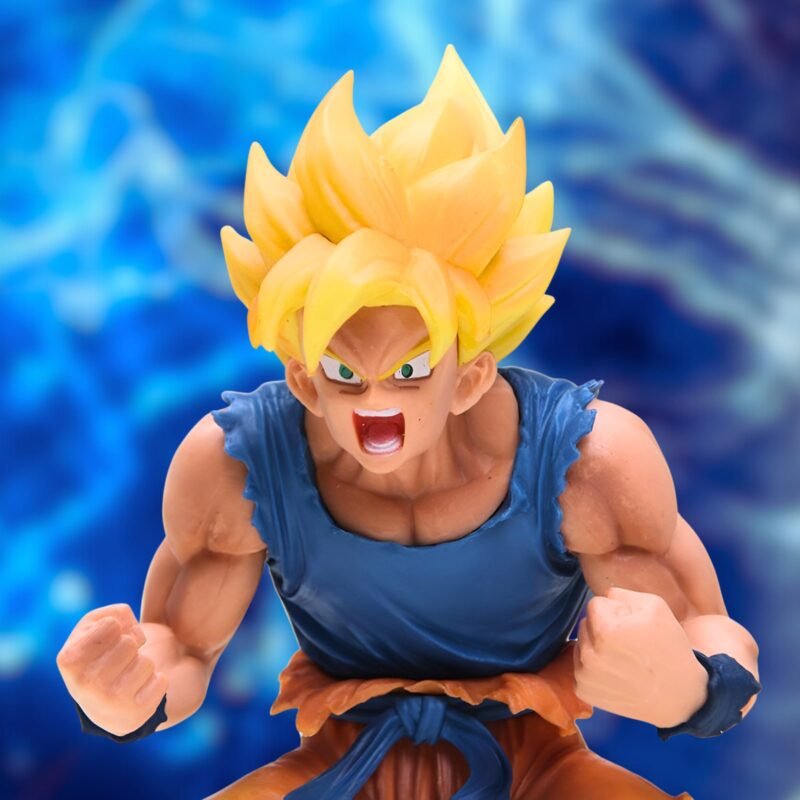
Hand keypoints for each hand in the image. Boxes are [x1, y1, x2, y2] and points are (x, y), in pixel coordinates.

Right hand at [57, 604, 167, 735]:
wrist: (103, 705)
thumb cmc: (98, 654)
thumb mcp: (94, 626)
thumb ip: (114, 614)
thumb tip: (136, 634)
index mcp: (69, 659)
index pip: (111, 624)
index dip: (115, 627)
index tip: (107, 641)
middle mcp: (85, 684)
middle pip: (130, 643)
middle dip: (130, 647)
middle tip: (119, 660)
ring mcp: (109, 702)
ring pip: (147, 662)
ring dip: (142, 664)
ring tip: (127, 675)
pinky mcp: (134, 714)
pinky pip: (161, 681)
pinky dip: (156, 681)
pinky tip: (139, 690)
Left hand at [574, 587, 708, 727]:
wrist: (679, 696)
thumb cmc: (669, 648)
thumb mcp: (655, 607)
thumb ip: (622, 594)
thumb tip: (604, 596)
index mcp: (605, 630)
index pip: (594, 605)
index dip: (614, 612)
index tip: (630, 626)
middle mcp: (589, 654)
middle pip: (585, 624)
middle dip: (603, 628)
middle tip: (628, 643)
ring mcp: (584, 675)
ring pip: (582, 644)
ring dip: (596, 647)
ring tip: (623, 659)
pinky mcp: (584, 690)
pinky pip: (580, 666)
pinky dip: (594, 667)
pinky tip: (616, 673)